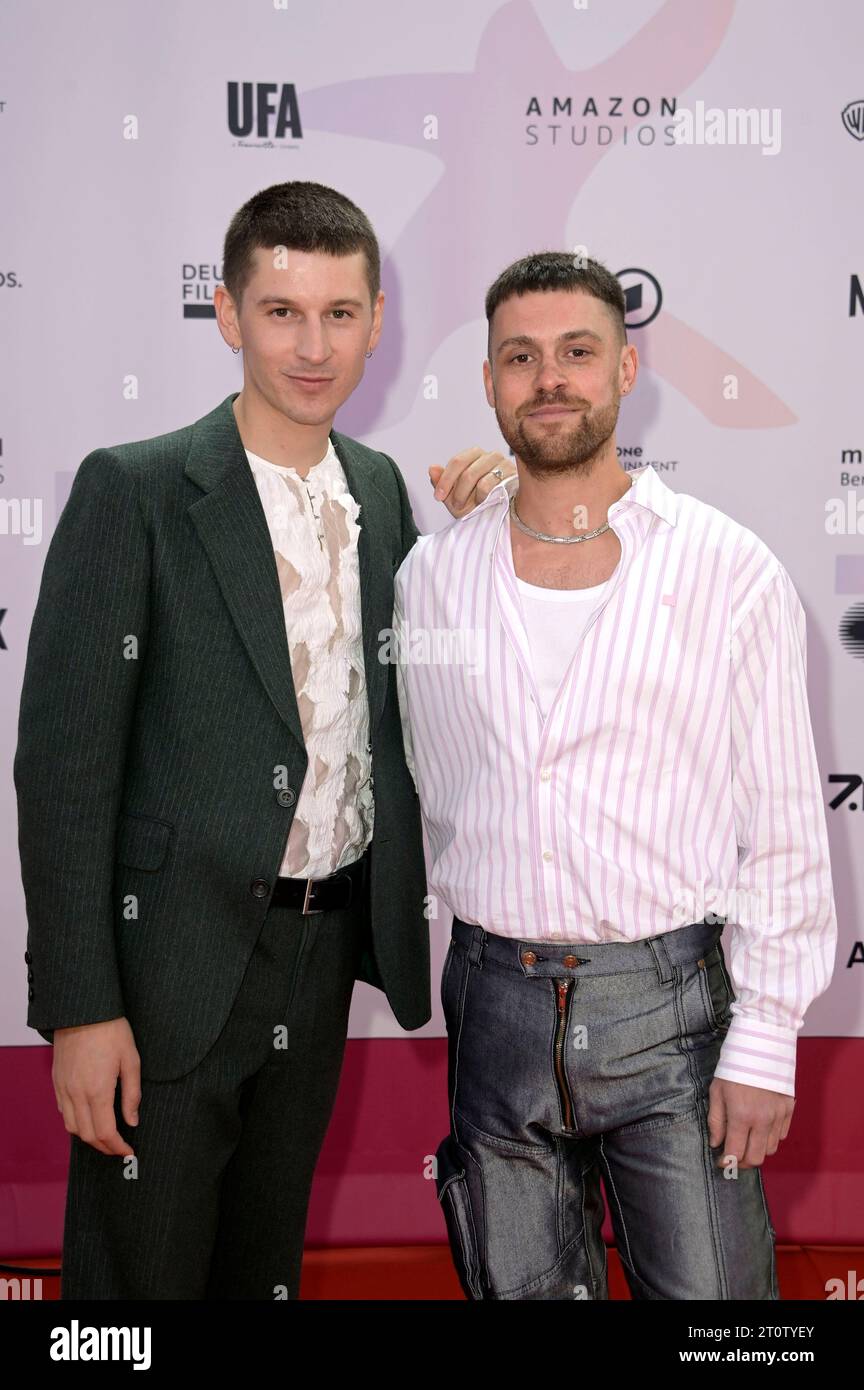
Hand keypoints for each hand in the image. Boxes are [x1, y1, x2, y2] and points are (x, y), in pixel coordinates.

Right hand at [53, 1017, 140, 1155]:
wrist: (84, 1010)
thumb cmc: (111, 1031)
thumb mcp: (131, 1060)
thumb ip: (132, 1094)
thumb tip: (132, 1121)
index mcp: (97, 1091)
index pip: (105, 1132)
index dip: (117, 1147)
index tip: (129, 1151)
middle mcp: (76, 1094)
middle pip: (87, 1135)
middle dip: (104, 1147)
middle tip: (120, 1148)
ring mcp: (63, 1088)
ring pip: (72, 1127)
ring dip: (88, 1137)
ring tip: (106, 1136)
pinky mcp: (57, 1081)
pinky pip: (63, 1111)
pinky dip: (76, 1122)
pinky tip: (89, 1117)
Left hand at [429, 447, 516, 518]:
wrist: (502, 518)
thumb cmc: (478, 505)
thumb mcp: (455, 497)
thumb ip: (442, 482)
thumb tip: (431, 468)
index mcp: (475, 455)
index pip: (457, 462)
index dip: (445, 480)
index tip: (438, 496)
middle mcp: (489, 455)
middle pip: (466, 471)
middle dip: (458, 492)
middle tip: (456, 506)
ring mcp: (503, 464)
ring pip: (478, 479)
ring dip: (469, 498)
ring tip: (471, 508)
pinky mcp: (512, 475)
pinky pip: (491, 486)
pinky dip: (483, 498)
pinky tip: (485, 504)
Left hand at [707, 1077, 793, 1169]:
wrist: (760, 1046)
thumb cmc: (734, 1068)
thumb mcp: (716, 1091)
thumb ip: (715, 1120)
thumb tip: (716, 1143)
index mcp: (741, 1116)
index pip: (735, 1153)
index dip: (726, 1162)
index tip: (721, 1161)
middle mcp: (762, 1119)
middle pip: (756, 1158)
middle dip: (742, 1162)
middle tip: (734, 1156)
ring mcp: (778, 1115)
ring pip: (770, 1149)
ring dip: (757, 1149)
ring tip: (746, 1140)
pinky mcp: (788, 1109)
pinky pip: (781, 1135)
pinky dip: (770, 1137)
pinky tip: (760, 1128)